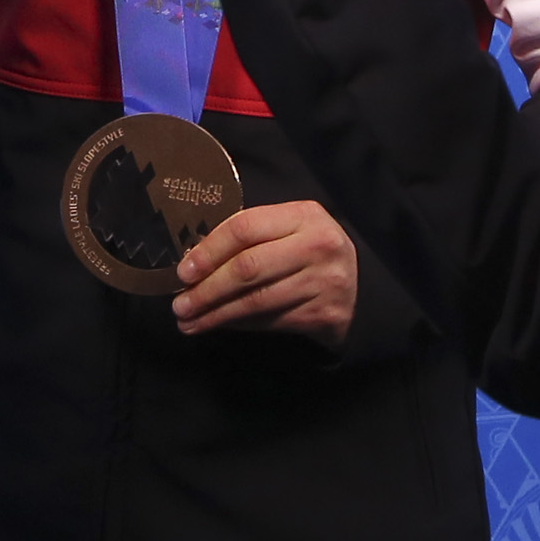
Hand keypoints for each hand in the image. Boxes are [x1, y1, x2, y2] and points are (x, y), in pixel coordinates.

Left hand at [172, 199, 360, 348]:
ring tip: (189, 321)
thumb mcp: (290, 228)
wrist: (360, 286)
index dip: (209, 251)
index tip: (183, 272)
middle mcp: (317, 246)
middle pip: (247, 268)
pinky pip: (269, 321)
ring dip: (216, 314)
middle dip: (207, 290)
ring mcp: (323, 282)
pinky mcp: (323, 314)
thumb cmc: (310, 252)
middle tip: (179, 305)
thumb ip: (252, 235)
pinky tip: (218, 325)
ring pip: (256, 301)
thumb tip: (194, 261)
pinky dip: (238, 324)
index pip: (244, 228)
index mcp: (303, 215)